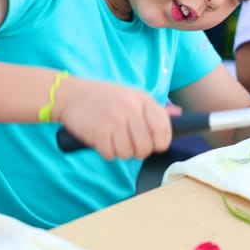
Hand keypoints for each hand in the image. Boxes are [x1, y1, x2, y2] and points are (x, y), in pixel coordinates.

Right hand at [54, 78, 175, 159]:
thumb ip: (154, 109)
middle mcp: (131, 109)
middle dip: (138, 150)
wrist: (70, 95)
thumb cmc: (105, 98)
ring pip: (128, 153)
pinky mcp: (98, 132)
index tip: (154, 144)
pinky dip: (106, 152)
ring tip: (113, 138)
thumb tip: (179, 115)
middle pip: (146, 146)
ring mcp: (114, 120)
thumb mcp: (132, 96)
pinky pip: (111, 155)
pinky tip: (102, 139)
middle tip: (128, 142)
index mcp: (142, 99)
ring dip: (121, 151)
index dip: (161, 142)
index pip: (164, 129)